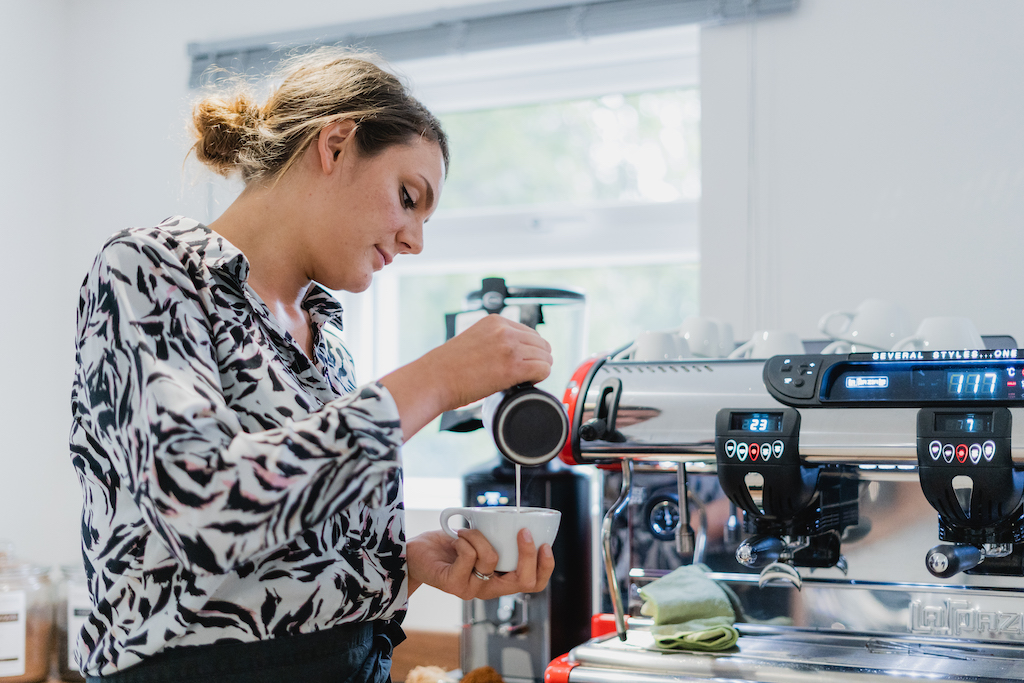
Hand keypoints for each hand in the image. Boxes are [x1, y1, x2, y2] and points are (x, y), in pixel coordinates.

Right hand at [380, 314, 553, 438]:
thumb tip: (513, 354)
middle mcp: (504, 330)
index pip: (530, 333)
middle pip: (541, 344)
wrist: (433, 379)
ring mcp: (509, 347)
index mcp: (495, 321)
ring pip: (545, 357)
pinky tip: (525, 383)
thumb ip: (494, 341)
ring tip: (521, 380)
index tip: (519, 363)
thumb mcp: (473, 340)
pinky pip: (543, 370)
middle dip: (536, 360)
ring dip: (538, 370)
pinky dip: (539, 378)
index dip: (529, 351)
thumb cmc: (448, 367)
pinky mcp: (512, 367)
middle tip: (523, 375)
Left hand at [407, 528, 554, 599]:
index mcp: (501, 579)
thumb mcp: (483, 539)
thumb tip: (522, 518)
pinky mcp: (454, 584)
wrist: (417, 555)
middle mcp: (490, 589)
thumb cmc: (452, 545)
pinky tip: (456, 538)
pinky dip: (465, 540)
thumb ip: (501, 536)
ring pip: (491, 559)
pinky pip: (468, 557)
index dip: (545, 568)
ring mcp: (472, 589)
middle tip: (523, 531)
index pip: (533, 584)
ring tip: (466, 531)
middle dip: (527, 554)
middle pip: (523, 581)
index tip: (545, 544)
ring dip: (479, 536)